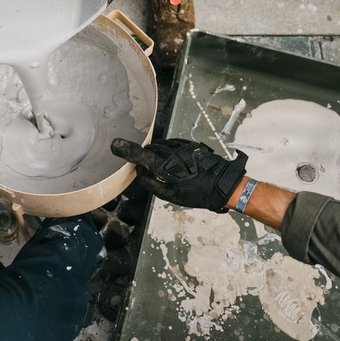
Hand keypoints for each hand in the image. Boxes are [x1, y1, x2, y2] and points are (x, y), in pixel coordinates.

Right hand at [111, 138, 246, 211]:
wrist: (224, 184)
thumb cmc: (198, 194)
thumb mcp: (172, 196)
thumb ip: (152, 184)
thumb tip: (141, 174)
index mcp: (165, 166)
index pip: (141, 155)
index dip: (127, 150)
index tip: (115, 144)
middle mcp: (171, 152)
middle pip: (150, 149)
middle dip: (144, 156)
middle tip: (143, 166)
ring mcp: (182, 146)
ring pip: (161, 146)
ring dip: (156, 153)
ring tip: (162, 166)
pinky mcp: (190, 144)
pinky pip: (173, 145)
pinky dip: (168, 151)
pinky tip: (173, 160)